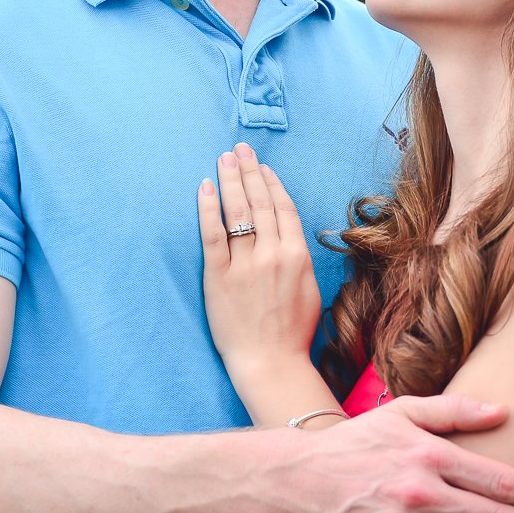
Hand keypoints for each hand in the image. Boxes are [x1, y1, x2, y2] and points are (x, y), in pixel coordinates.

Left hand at [198, 143, 321, 377]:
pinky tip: (204, 187)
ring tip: (224, 158)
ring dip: (230, 180)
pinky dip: (208, 208)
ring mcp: (244, 265)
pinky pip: (212, 234)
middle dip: (249, 171)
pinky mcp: (218, 276)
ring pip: (237, 211)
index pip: (283, 208)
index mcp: (298, 256)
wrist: (271, 363)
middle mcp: (272, 254)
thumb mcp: (309, 289)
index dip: (272, 183)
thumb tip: (287, 234)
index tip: (263, 167)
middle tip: (240, 149)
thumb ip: (298, 258)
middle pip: (260, 202)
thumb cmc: (292, 332)